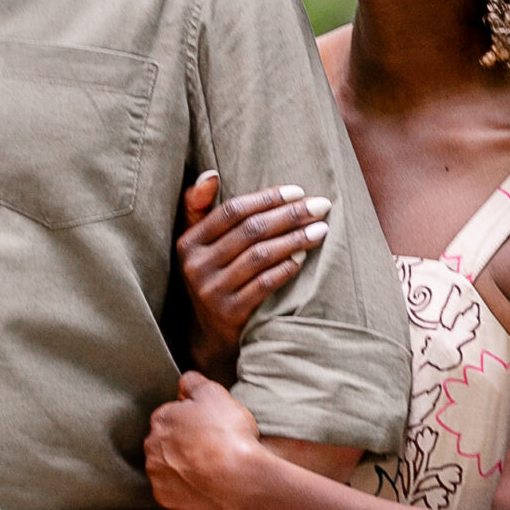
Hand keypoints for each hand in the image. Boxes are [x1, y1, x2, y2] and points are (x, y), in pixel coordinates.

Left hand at [145, 372, 266, 509]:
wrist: (240, 479)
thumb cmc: (228, 436)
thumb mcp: (215, 393)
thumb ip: (193, 382)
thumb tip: (185, 382)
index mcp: (162, 419)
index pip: (172, 414)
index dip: (193, 419)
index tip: (209, 425)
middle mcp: (152, 446)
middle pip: (167, 440)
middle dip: (185, 442)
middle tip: (211, 445)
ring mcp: (157, 474)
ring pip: (168, 466)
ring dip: (183, 465)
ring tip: (210, 466)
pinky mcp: (165, 497)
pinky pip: (173, 490)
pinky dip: (185, 488)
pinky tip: (204, 484)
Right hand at [177, 172, 330, 379]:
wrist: (207, 334)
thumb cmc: (211, 276)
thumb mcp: (196, 244)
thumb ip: (199, 208)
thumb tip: (210, 174)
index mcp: (189, 242)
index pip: (232, 211)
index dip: (267, 198)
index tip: (298, 191)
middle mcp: (197, 265)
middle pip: (251, 231)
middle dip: (290, 215)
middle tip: (320, 206)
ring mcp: (211, 291)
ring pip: (260, 256)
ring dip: (294, 240)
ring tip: (321, 230)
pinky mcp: (229, 313)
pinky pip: (263, 285)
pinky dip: (285, 269)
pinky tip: (303, 258)